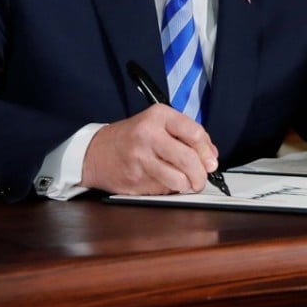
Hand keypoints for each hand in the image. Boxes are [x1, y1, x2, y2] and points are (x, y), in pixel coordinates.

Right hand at [80, 104, 218, 194]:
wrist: (95, 152)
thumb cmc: (132, 137)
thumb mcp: (158, 124)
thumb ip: (187, 136)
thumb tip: (211, 157)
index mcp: (158, 116)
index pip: (194, 133)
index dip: (207, 152)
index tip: (211, 163)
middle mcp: (148, 134)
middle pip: (188, 159)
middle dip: (201, 175)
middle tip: (201, 180)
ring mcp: (140, 158)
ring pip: (178, 179)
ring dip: (187, 186)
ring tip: (185, 183)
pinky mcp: (135, 179)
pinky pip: (163, 190)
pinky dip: (169, 189)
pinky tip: (163, 182)